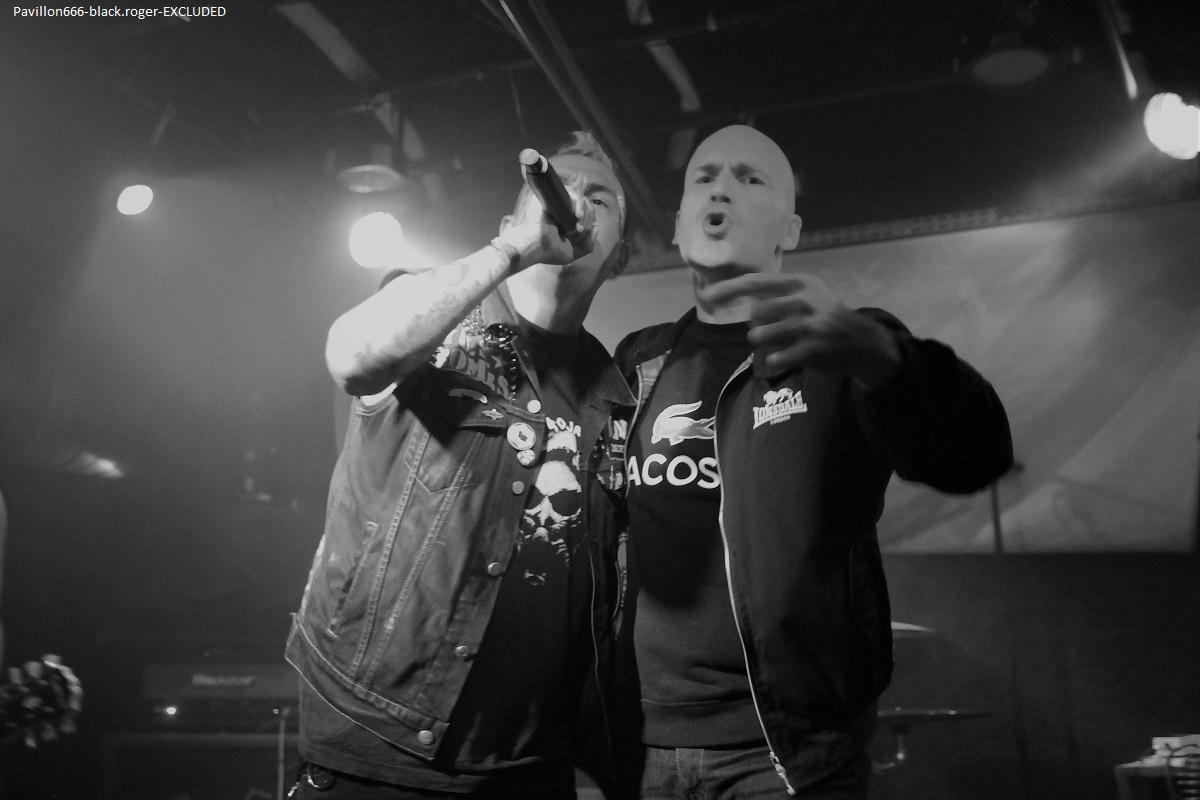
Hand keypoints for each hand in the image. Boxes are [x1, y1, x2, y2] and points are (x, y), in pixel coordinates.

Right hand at [500, 185, 596, 270]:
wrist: (536, 247)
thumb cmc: (550, 252)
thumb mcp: (573, 254)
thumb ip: (587, 245)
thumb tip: (596, 227)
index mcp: (570, 222)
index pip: (587, 213)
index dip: (590, 219)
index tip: (584, 231)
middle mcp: (566, 211)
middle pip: (586, 204)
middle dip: (588, 216)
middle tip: (580, 229)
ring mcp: (560, 204)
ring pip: (581, 198)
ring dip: (584, 212)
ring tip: (578, 225)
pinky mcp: (555, 198)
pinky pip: (573, 194)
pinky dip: (579, 204)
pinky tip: (577, 216)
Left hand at [699, 272, 901, 387]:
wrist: (864, 343)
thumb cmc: (826, 319)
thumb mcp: (808, 296)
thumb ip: (777, 297)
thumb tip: (741, 304)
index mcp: (799, 283)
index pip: (755, 282)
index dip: (729, 288)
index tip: (707, 295)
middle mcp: (803, 299)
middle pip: (754, 314)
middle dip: (757, 327)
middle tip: (775, 334)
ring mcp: (808, 323)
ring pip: (759, 335)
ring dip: (764, 345)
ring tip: (781, 346)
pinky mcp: (812, 348)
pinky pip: (774, 358)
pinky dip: (774, 363)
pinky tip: (786, 360)